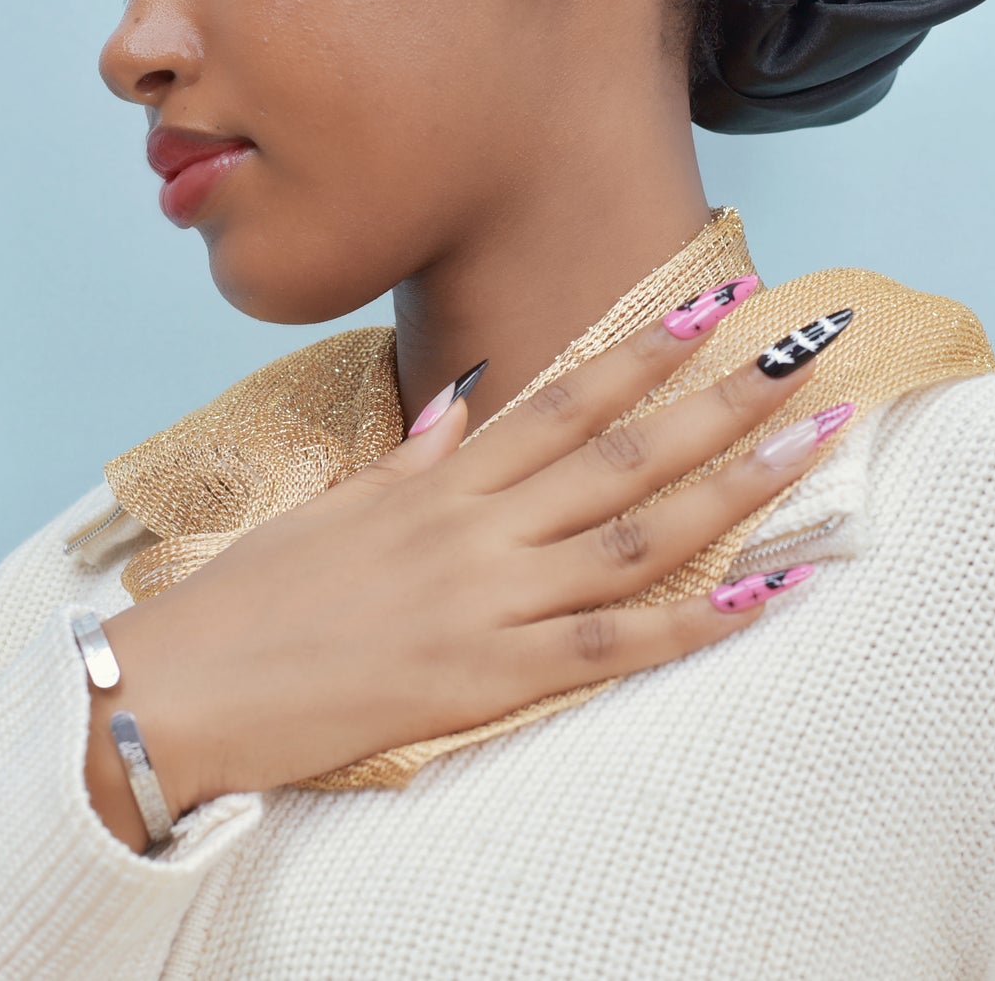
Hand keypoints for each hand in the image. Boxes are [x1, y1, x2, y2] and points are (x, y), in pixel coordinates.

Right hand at [96, 293, 849, 826]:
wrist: (186, 687)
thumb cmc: (257, 596)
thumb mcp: (336, 508)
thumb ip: (410, 455)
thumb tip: (459, 399)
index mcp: (440, 482)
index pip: (562, 400)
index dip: (642, 352)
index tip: (709, 307)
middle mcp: (478, 527)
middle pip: (622, 453)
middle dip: (720, 398)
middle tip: (804, 352)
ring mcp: (488, 600)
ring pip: (634, 536)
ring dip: (731, 488)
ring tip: (809, 443)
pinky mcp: (487, 678)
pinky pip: (609, 649)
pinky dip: (690, 624)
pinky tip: (761, 595)